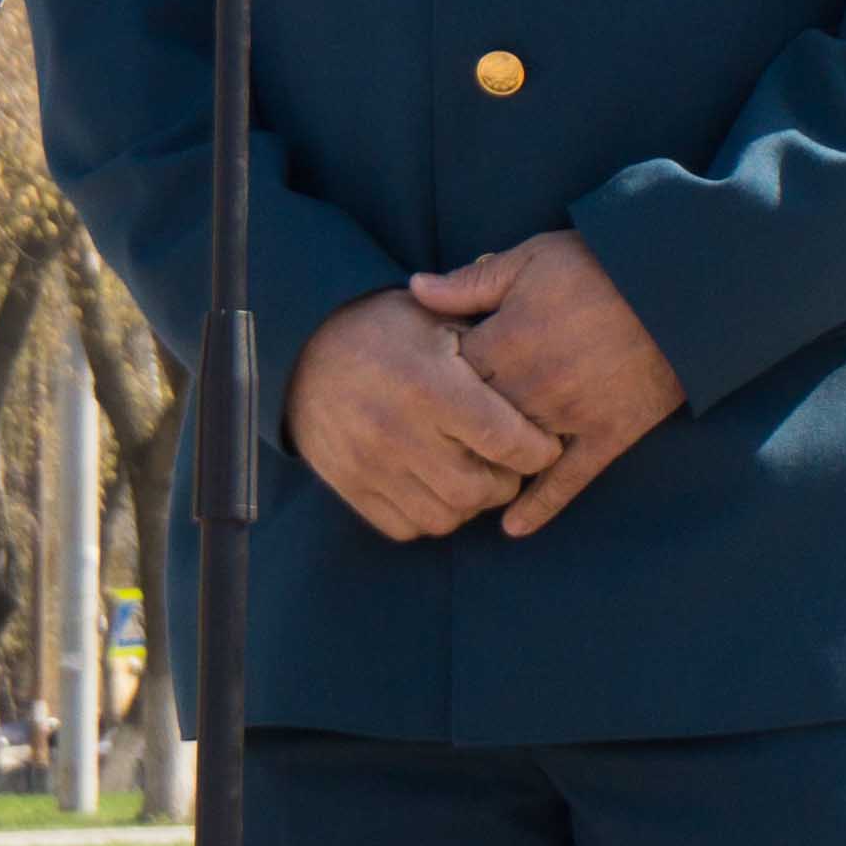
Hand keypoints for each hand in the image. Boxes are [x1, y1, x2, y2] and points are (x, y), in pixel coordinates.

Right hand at [284, 291, 564, 542]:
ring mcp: (370, 466)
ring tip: (472, 472)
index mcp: (428, 385)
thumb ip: (485, 346)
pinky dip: (430, 514)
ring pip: (447, 517)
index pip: (505, 440)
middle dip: (506, 481)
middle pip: (479, 489)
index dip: (538, 449)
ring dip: (470, 503)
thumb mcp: (434, 319)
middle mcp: (397, 432)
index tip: (543, 442)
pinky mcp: (351, 487)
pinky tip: (435, 484)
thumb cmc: (383, 330)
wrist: (301, 349)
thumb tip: (537, 379)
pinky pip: (407, 526)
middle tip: (508, 462)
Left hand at [412, 231, 683, 536]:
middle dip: (452, 433)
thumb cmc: (599, 265)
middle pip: (473, 425)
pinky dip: (540, 507)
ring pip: (513, 457)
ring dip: (489, 469)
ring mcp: (569, 417)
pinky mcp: (606, 436)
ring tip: (464, 479)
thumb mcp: (530, 259)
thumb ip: (471, 282)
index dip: (433, 384)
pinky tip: (513, 527)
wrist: (678, 287)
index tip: (426, 386)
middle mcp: (531, 387)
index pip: (447, 379)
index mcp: (506, 341)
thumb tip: (413, 290)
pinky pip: (568, 481)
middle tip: (433, 441)